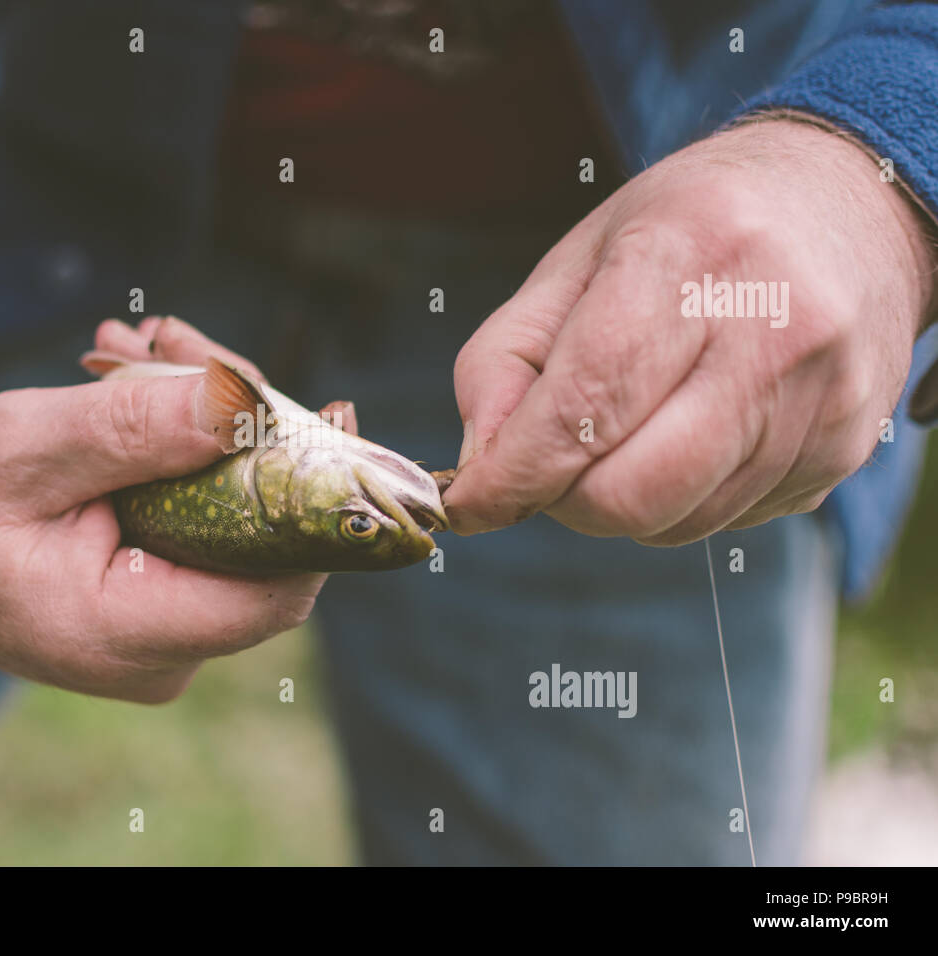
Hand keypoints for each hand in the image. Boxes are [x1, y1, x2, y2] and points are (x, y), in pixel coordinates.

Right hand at [0, 321, 321, 702]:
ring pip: (235, 519)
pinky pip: (203, 517)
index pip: (274, 590)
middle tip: (181, 343)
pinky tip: (139, 377)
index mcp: (118, 636)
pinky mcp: (154, 596)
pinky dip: (185, 446)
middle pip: (261, 542)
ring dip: (207, 426)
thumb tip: (243, 404)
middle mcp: (155, 652)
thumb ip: (129, 431)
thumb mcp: (19, 449)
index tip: (329, 411)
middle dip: (242, 432)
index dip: (316, 506)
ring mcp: (158, 630)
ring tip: (141, 345)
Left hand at [445, 118, 936, 542]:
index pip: (584, 408)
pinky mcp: (847, 448)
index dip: (514, 474)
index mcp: (690, 257)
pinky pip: (728, 523)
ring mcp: (823, 397)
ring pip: (675, 522)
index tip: (468, 504)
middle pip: (630, 493)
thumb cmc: (687, 231)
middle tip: (553, 459)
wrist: (848, 204)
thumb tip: (480, 468)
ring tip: (636, 422)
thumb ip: (502, 360)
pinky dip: (684, 498)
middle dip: (565, 498)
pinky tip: (699, 426)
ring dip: (624, 499)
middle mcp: (774, 329)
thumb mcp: (576, 261)